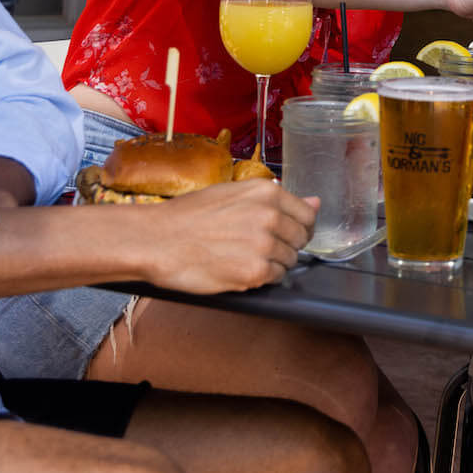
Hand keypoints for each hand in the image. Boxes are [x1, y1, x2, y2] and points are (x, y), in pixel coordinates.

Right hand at [120, 179, 315, 294]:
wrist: (157, 240)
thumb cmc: (188, 216)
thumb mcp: (233, 193)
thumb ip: (276, 199)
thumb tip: (315, 202)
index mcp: (267, 192)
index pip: (307, 215)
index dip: (297, 227)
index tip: (286, 232)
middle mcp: (271, 217)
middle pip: (300, 240)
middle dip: (284, 245)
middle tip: (255, 246)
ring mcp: (264, 246)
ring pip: (289, 261)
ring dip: (272, 262)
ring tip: (241, 256)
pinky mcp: (255, 274)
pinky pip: (275, 279)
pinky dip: (261, 278)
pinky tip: (239, 268)